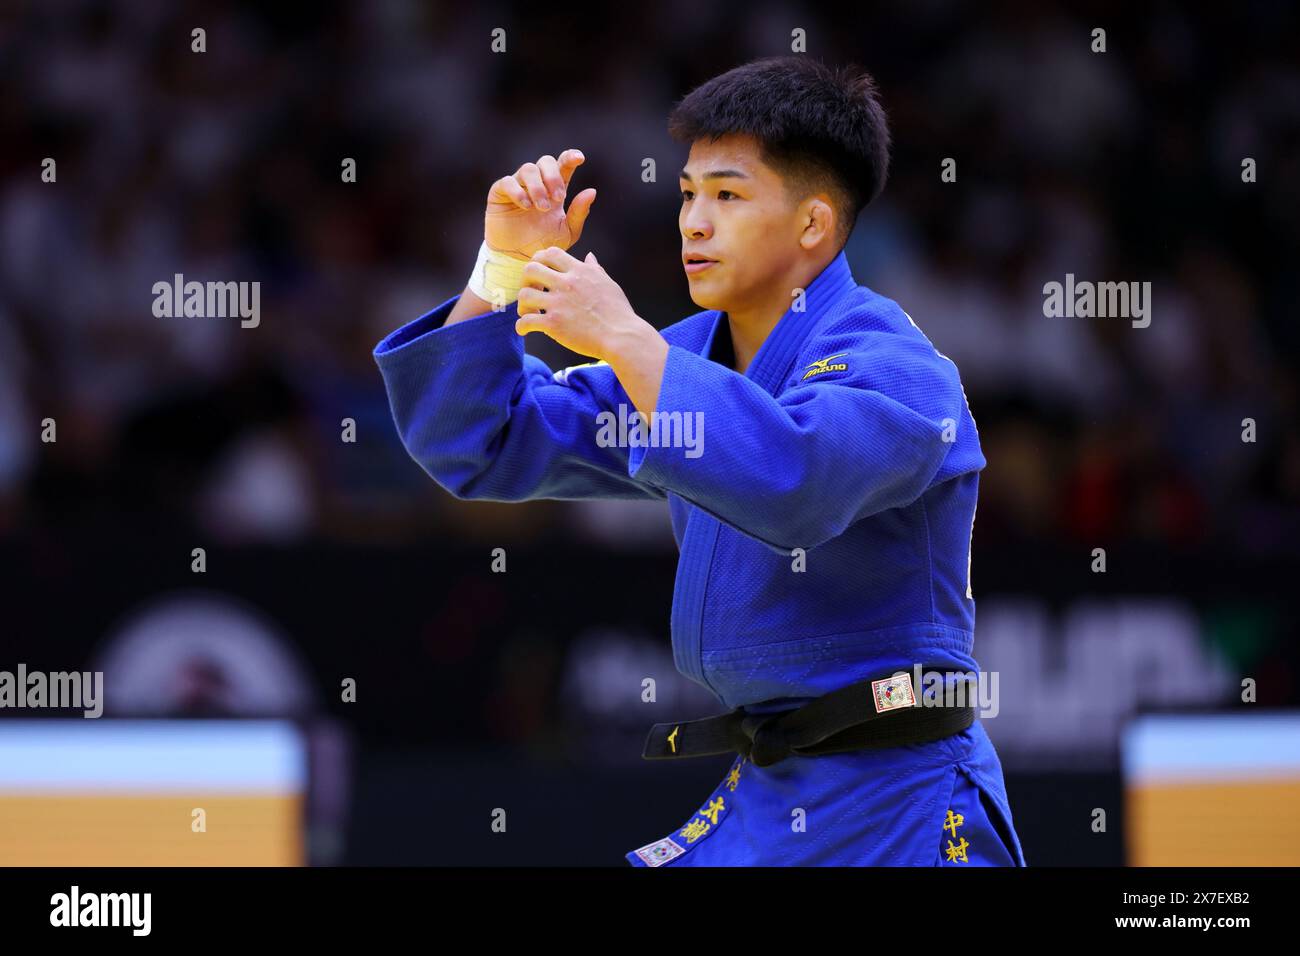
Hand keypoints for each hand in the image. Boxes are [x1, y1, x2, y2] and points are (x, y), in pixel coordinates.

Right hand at [485, 149, 596, 258]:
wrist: (519, 259)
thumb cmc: (543, 244)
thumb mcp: (568, 232)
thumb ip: (579, 212)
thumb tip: (592, 191)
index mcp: (554, 189)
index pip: (563, 165)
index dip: (570, 157)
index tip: (579, 159)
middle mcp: (537, 183)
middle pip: (546, 161)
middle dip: (553, 176)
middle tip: (559, 197)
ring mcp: (518, 186)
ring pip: (528, 168)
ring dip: (538, 187)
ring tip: (542, 208)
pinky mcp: (500, 193)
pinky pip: (508, 181)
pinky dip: (518, 191)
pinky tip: (526, 206)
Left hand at [516, 247, 651, 360]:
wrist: (622, 337)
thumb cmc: (618, 313)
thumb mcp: (608, 284)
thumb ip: (595, 269)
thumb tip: (590, 256)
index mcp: (580, 271)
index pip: (550, 253)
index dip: (539, 259)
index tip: (540, 272)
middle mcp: (567, 284)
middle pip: (531, 269)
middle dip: (526, 280)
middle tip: (532, 292)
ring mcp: (559, 304)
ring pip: (524, 295)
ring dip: (522, 304)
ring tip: (528, 312)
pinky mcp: (554, 324)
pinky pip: (526, 321)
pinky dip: (521, 326)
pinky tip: (524, 330)